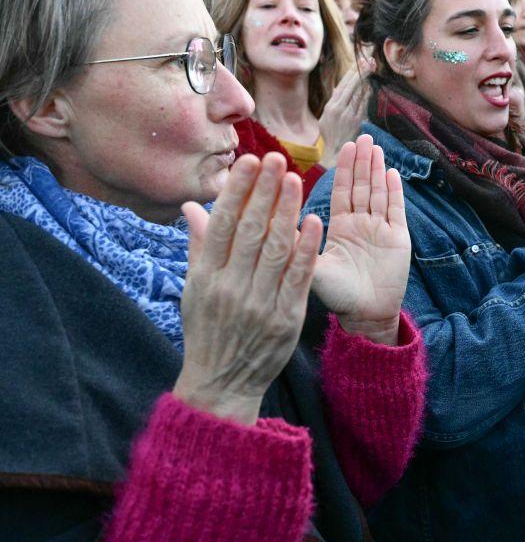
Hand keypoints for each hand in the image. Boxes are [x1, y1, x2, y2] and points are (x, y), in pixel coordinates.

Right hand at [174, 153, 323, 424]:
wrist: (224, 383)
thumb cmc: (208, 331)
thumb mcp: (194, 290)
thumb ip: (198, 247)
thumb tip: (191, 206)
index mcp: (206, 277)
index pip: (222, 225)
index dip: (237, 191)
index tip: (250, 162)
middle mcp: (231, 287)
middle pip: (250, 231)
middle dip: (264, 192)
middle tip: (277, 159)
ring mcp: (260, 303)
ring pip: (276, 249)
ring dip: (287, 212)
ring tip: (297, 180)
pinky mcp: (286, 317)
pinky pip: (298, 277)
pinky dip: (307, 249)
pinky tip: (314, 221)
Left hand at [313, 134, 410, 344]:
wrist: (364, 315)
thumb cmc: (336, 295)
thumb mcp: (311, 266)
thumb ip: (296, 243)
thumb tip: (271, 220)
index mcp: (341, 228)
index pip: (342, 191)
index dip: (344, 169)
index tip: (345, 146)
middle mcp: (362, 225)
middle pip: (363, 186)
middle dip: (363, 162)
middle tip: (363, 137)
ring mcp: (382, 231)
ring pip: (380, 193)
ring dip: (378, 170)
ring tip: (376, 147)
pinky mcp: (399, 240)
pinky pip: (396, 211)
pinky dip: (395, 192)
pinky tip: (392, 173)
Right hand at [319, 68, 370, 169]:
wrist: (335, 153)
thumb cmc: (330, 135)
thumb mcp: (325, 118)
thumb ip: (333, 102)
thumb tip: (340, 87)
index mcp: (330, 106)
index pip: (342, 84)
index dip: (352, 72)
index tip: (360, 61)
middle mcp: (338, 108)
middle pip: (351, 85)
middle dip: (361, 71)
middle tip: (370, 59)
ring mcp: (348, 114)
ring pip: (358, 92)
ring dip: (366, 79)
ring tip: (372, 66)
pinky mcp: (356, 121)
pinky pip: (363, 103)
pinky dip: (367, 93)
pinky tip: (371, 84)